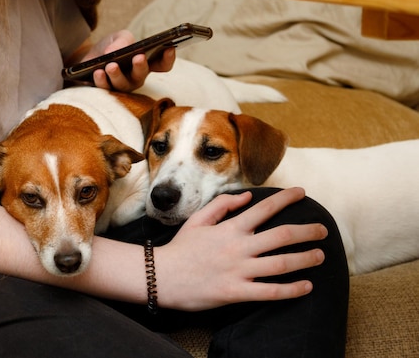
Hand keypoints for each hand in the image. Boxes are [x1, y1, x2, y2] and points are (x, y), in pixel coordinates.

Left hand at [84, 30, 175, 91]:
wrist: (90, 58)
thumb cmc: (111, 47)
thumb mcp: (119, 37)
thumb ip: (122, 40)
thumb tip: (115, 51)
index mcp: (146, 63)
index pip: (162, 64)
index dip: (168, 58)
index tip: (169, 48)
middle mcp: (136, 77)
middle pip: (142, 75)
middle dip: (141, 66)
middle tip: (139, 57)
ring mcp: (121, 86)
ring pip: (122, 85)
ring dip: (117, 75)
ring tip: (111, 66)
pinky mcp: (105, 91)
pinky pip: (105, 89)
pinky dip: (101, 80)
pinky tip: (98, 72)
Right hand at [155, 187, 326, 310]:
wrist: (161, 276)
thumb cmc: (180, 248)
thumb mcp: (197, 219)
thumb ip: (222, 205)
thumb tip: (248, 196)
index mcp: (230, 228)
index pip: (264, 209)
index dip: (286, 199)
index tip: (302, 193)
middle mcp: (238, 247)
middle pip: (281, 236)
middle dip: (306, 231)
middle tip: (323, 230)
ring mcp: (238, 271)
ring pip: (280, 264)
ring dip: (305, 259)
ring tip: (320, 256)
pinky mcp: (236, 292)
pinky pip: (269, 292)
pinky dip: (291, 290)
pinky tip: (306, 286)